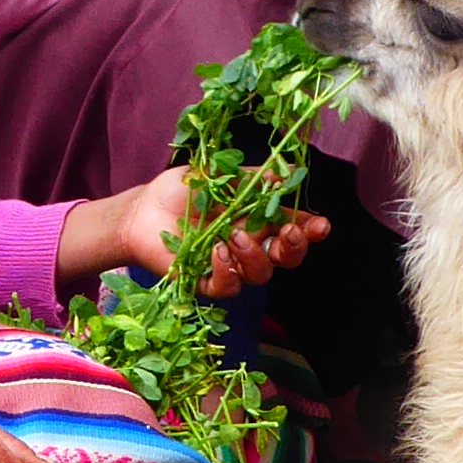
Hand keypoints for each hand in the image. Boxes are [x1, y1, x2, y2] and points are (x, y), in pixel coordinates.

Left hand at [110, 166, 327, 296]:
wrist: (142, 210)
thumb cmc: (182, 191)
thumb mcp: (219, 174)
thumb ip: (252, 178)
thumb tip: (283, 175)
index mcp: (259, 220)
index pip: (294, 228)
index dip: (311, 230)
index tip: (320, 225)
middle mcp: (250, 246)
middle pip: (286, 258)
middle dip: (295, 248)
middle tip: (289, 232)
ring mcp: (229, 267)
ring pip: (260, 275)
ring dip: (254, 256)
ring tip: (234, 235)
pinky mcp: (205, 282)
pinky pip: (227, 288)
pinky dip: (226, 271)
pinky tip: (215, 251)